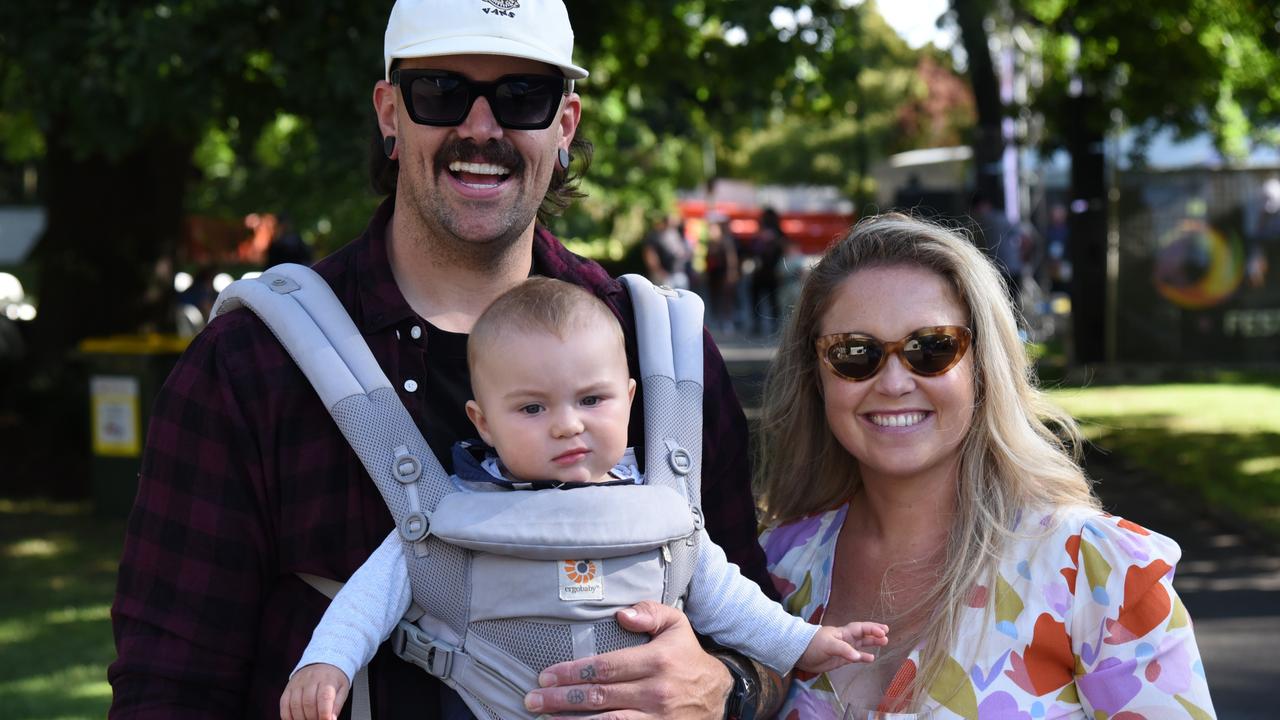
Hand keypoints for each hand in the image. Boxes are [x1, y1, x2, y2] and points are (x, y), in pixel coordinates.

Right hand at [280, 663, 349, 719]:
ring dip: (301, 718)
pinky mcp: (288, 688)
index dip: (324, 713)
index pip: (324, 697)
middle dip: (313, 718)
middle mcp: (311, 679)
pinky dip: (288, 716)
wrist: (321, 663)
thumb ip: (337, 705)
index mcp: (327, 679)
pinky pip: (284, 704)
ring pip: (295, 705)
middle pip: (308, 703)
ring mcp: (298, 683)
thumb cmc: (333, 679)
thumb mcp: (342, 689)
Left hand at [524, 600, 732, 718]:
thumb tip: (621, 613)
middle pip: (600, 696)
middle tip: (533, 699)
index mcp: (657, 661)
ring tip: (545, 719)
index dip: (572, 672)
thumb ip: (649, 612)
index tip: (546, 675)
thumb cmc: (687, 657)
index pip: (606, 666)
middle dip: (562, 699)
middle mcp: (656, 692)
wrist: (720, 696)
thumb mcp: (677, 625)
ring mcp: (657, 719)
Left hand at [796, 622, 888, 673]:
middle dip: (874, 634)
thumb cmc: (813, 644)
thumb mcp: (828, 644)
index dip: (872, 629)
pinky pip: (855, 657)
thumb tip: (858, 656)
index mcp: (843, 632)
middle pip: (863, 635)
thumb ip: (843, 650)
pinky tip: (871, 658)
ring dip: (871, 644)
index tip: (883, 631)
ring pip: (861, 645)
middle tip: (887, 634)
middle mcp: (845, 639)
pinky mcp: (841, 659)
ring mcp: (844, 649)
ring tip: (884, 643)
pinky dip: (863, 657)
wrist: (800, 654)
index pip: (860, 628)